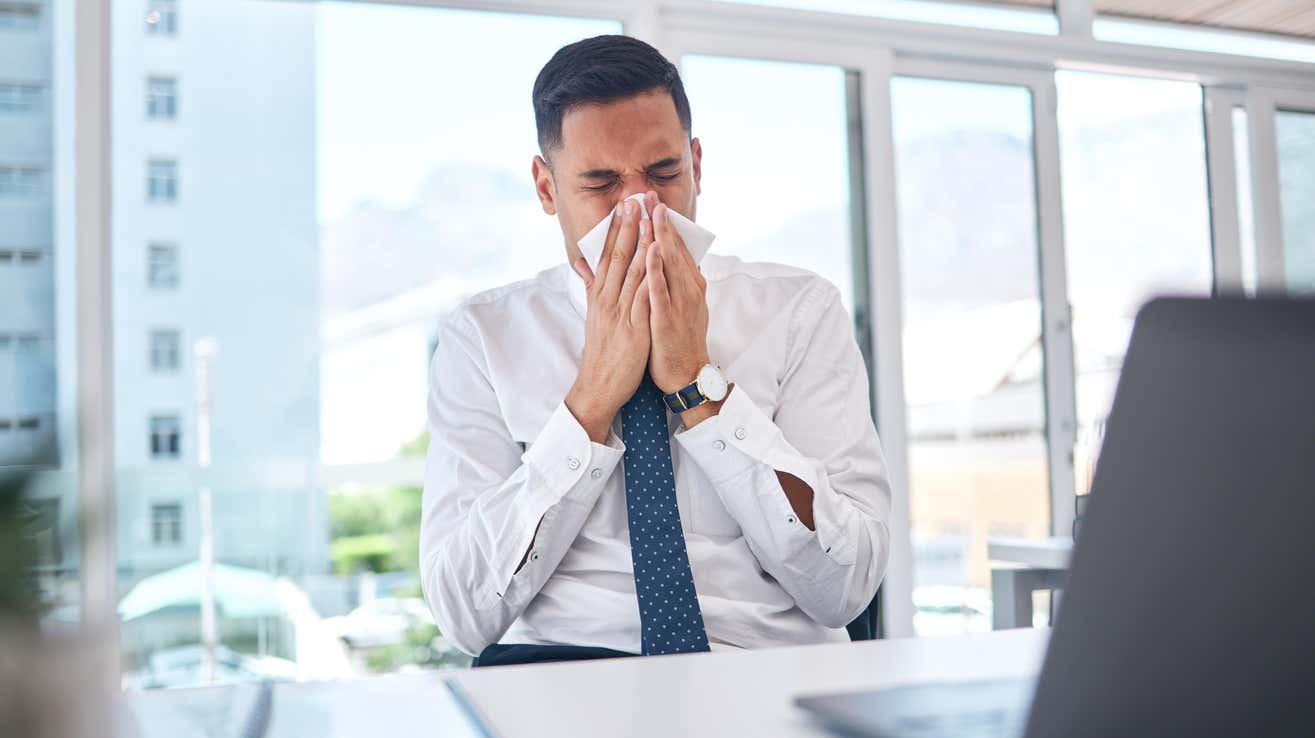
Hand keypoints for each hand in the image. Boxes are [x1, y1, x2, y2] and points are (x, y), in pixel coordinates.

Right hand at [565, 192, 657, 441]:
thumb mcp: (593, 314)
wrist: (598, 385)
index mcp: (600, 295)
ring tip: (648, 220)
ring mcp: (620, 314)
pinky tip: (656, 263)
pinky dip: (649, 280)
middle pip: (618, 257)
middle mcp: (608, 300)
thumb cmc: (601, 350)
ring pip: (630, 274)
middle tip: (635, 199)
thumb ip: (591, 286)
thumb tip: (583, 263)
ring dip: (640, 245)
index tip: (625, 205)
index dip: (617, 228)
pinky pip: (642, 301)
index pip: (608, 255)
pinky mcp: (634, 330)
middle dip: (628, 227)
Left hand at [646, 201, 710, 395]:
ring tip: (650, 213)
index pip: (677, 247)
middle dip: (661, 221)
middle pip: (674, 248)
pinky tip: (651, 251)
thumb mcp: (676, 305)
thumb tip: (663, 260)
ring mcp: (680, 303)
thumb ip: (669, 281)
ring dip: (659, 237)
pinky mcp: (667, 319)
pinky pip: (660, 290)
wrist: (685, 375)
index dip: (664, 223)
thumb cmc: (677, 340)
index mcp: (690, 285)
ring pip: (669, 264)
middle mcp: (689, 289)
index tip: (652, 200)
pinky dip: (656, 269)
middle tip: (649, 195)